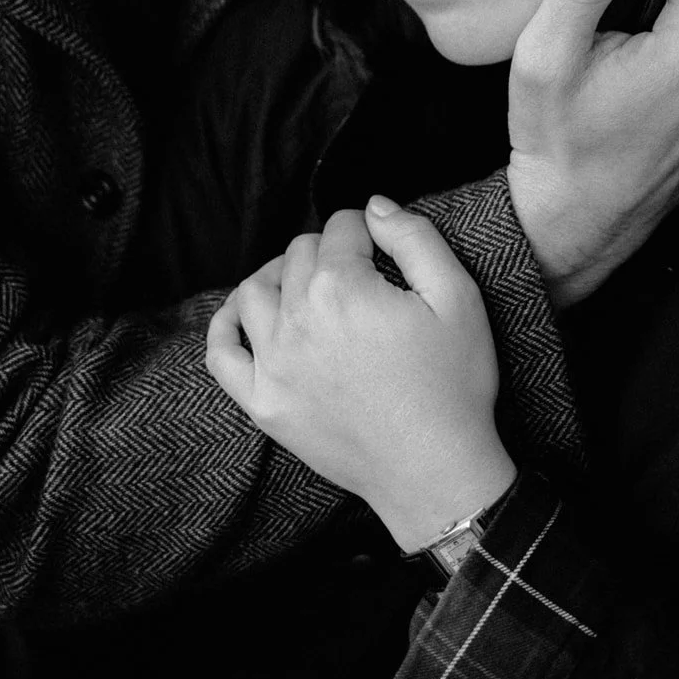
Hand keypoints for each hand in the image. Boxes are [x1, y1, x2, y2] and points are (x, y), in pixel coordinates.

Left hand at [206, 200, 516, 550]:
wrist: (436, 473)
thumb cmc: (453, 385)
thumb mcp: (458, 297)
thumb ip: (415, 236)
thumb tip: (373, 206)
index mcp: (341, 288)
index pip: (341, 226)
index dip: (367, 230)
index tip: (384, 250)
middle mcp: (296, 319)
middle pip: (298, 253)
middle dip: (328, 252)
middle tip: (359, 275)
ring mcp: (272, 364)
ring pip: (255, 289)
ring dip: (280, 277)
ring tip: (309, 288)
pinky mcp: (262, 403)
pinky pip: (220, 352)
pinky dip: (228, 324)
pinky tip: (248, 317)